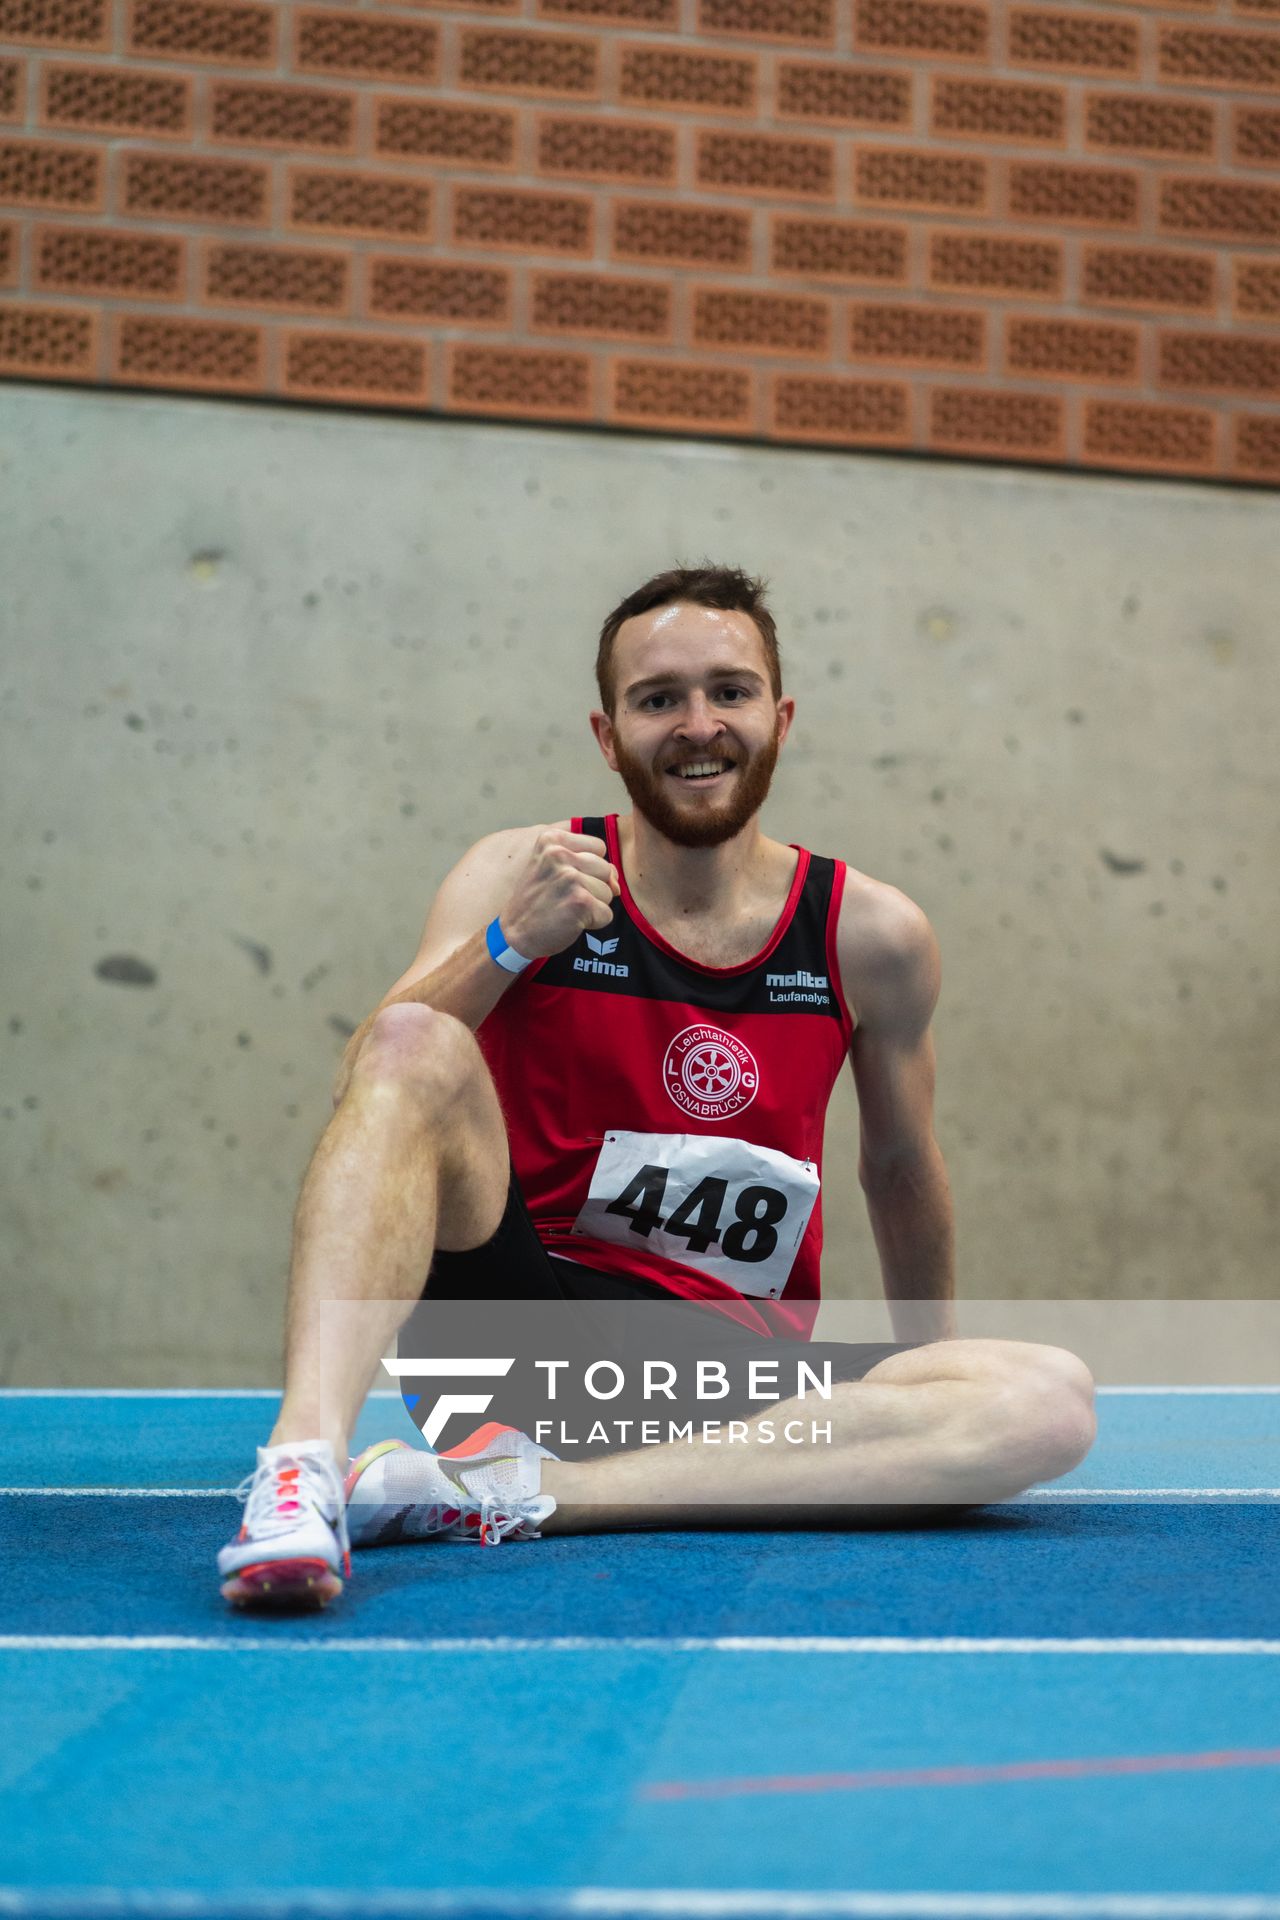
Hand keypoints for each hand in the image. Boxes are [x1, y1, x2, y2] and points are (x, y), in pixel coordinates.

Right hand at [500, 827, 619, 958]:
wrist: (515, 933)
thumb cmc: (537, 901)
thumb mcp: (553, 868)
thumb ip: (588, 864)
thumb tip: (616, 882)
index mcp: (551, 839)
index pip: (598, 847)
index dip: (589, 867)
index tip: (565, 880)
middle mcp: (559, 854)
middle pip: (606, 869)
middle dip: (593, 887)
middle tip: (564, 897)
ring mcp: (569, 877)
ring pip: (609, 892)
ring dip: (593, 905)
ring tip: (566, 908)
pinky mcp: (579, 901)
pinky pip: (606, 913)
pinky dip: (593, 922)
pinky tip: (570, 921)